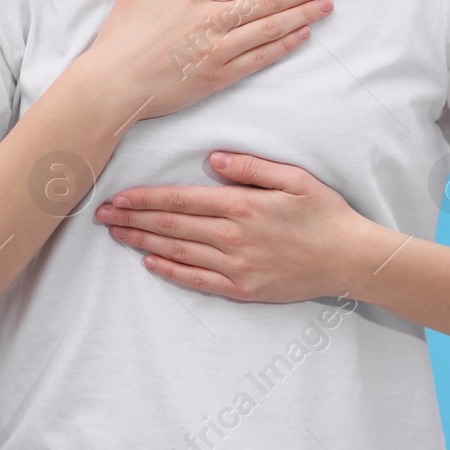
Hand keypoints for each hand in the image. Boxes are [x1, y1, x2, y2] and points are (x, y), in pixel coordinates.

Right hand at [79, 0, 337, 121]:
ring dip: (302, 15)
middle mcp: (211, 20)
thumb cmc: (120, 39)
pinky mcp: (218, 76)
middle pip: (267, 1)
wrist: (111, 85)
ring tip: (327, 6)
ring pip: (270, 28)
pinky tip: (303, 35)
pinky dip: (284, 45)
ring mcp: (217, 49)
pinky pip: (260, 58)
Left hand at [93, 151, 370, 302]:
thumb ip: (250, 166)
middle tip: (100, 216)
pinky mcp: (243, 289)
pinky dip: (171, 271)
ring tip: (116, 235)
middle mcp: (233, 235)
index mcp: (242, 204)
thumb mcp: (293, 177)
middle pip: (171, 225)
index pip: (180, 200)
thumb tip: (211, 160)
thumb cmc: (324, 212)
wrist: (349, 258)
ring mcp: (236, 265)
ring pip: (178, 251)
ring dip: (143, 242)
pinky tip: (150, 262)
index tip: (117, 196)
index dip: (145, 198)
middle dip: (132, 219)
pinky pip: (198, 280)